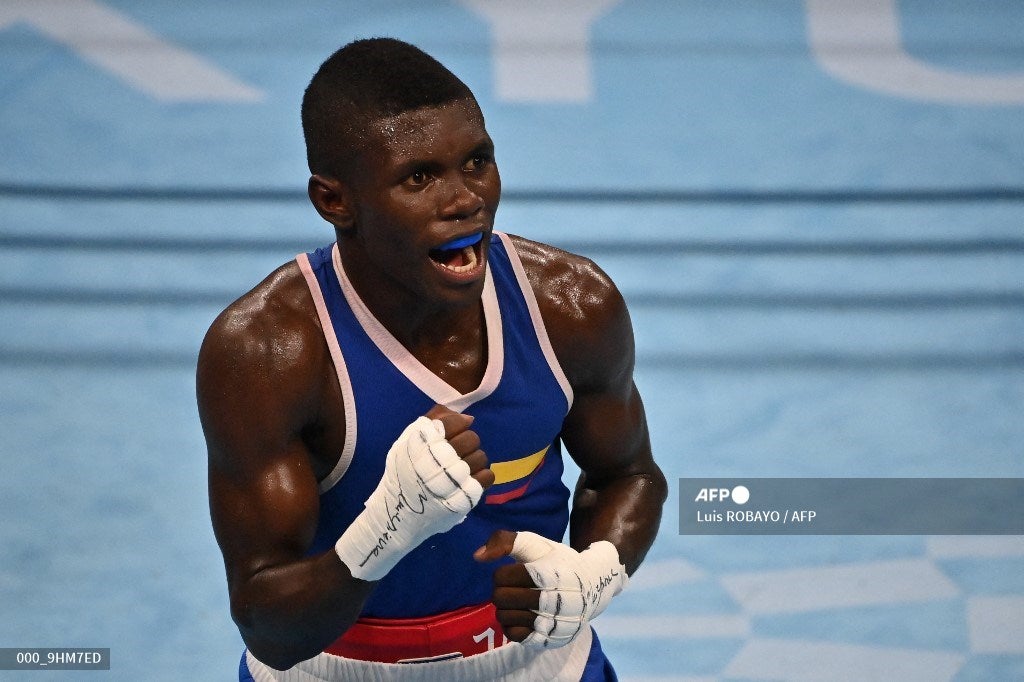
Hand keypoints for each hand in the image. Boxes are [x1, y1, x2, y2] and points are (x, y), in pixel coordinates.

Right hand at [335, 406, 491, 580]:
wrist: (399, 515)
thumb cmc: (404, 475)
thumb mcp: (408, 442)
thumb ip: (433, 422)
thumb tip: (468, 418)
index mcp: (422, 443)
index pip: (453, 422)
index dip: (456, 425)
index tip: (451, 435)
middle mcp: (438, 459)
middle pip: (471, 438)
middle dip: (466, 443)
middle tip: (456, 454)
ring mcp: (453, 480)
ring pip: (481, 457)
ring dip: (473, 461)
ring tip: (460, 469)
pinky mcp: (464, 498)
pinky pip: (487, 476)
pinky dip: (480, 477)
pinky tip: (468, 480)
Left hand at [474, 530, 627, 648]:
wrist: (593, 586)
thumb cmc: (558, 562)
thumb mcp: (536, 544)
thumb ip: (505, 541)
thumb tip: (477, 557)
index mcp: (551, 573)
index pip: (503, 576)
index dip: (503, 573)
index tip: (515, 571)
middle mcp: (556, 600)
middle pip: (500, 598)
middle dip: (501, 589)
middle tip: (513, 587)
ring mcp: (554, 623)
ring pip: (504, 617)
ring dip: (505, 607)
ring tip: (518, 600)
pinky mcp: (551, 639)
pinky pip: (514, 635)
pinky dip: (511, 623)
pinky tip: (521, 614)